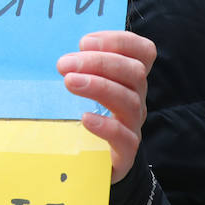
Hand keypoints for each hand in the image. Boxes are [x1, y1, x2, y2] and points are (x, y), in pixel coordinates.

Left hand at [57, 30, 155, 183]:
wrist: (95, 163)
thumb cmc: (86, 117)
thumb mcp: (85, 88)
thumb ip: (80, 68)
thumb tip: (62, 56)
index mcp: (129, 79)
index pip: (142, 52)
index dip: (119, 41)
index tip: (85, 42)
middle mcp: (136, 99)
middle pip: (133, 72)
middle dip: (98, 62)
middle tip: (64, 64)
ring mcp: (133, 125)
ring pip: (129, 100)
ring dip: (98, 86)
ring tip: (69, 82)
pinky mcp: (125, 153)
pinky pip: (124, 138)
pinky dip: (106, 126)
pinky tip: (85, 118)